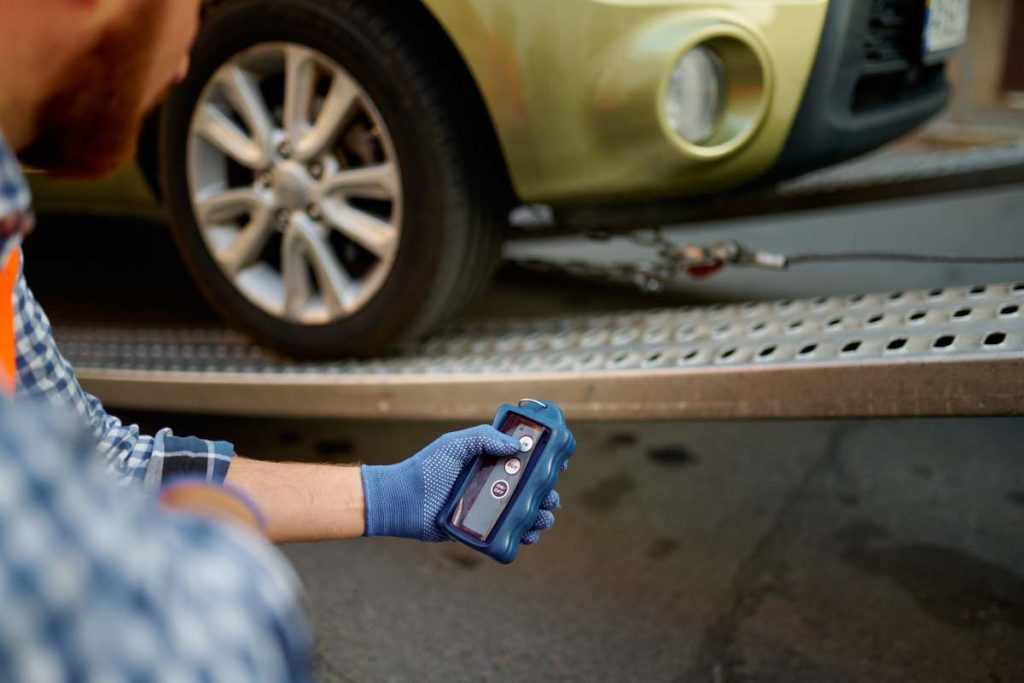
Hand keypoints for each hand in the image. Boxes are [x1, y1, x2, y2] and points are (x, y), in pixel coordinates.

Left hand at [361, 425, 562, 542]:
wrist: (402, 499)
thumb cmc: (427, 468)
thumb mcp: (455, 444)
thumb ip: (484, 438)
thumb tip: (517, 447)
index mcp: (489, 462)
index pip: (523, 461)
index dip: (543, 463)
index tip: (558, 465)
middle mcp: (491, 484)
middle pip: (529, 489)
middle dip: (546, 493)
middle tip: (550, 497)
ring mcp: (486, 508)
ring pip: (522, 513)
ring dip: (539, 516)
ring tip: (543, 517)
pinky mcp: (479, 530)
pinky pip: (506, 534)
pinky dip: (522, 535)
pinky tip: (529, 534)